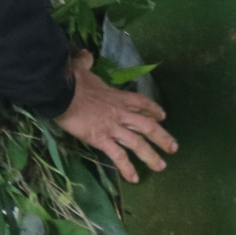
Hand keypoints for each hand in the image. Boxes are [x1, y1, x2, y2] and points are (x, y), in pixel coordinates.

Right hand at [54, 51, 177, 183]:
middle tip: (174, 148)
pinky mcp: (101, 139)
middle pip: (147, 125)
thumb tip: (85, 55)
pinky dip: (127, 168)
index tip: (163, 115)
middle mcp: (120, 113)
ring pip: (138, 143)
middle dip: (162, 137)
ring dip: (151, 156)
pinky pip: (118, 156)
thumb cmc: (71, 81)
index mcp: (117, 96)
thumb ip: (85, 62)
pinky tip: (133, 179)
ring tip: (161, 166)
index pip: (141, 102)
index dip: (153, 109)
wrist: (61, 92)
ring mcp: (112, 127)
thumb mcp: (81, 68)